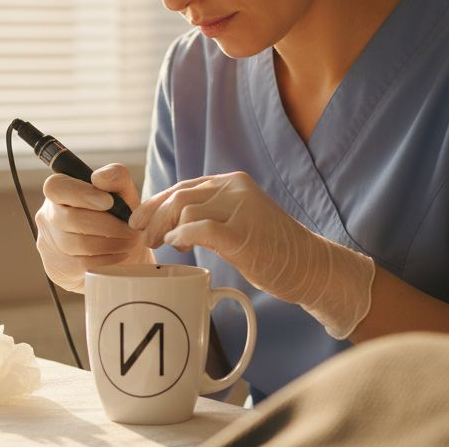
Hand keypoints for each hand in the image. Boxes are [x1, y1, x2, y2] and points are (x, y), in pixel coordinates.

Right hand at [34, 163, 152, 291]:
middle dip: (108, 224)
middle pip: (71, 219)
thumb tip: (99, 178)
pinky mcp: (55, 267)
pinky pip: (81, 263)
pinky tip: (119, 254)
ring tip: (128, 241)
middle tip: (131, 230)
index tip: (109, 202)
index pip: (56, 187)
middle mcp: (47, 216)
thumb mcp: (123, 193)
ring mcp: (48, 243)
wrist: (121, 256)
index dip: (81, 194)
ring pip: (78, 243)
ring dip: (111, 242)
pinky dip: (106, 259)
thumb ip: (116, 177)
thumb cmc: (118, 218)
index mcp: (59, 191)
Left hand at [130, 171, 374, 338]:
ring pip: (184, 209)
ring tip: (164, 246)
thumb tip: (170, 222)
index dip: (156, 203)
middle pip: (179, 196)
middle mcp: (235, 188)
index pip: (183, 187)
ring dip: (165, 229)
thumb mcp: (238, 222)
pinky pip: (200, 228)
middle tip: (142, 237)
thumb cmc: (272, 250)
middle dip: (153, 217)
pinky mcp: (242, 233)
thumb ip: (210, 215)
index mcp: (232, 183)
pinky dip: (181, 237)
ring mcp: (240, 208)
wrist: (309, 265)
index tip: (139, 220)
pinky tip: (177, 247)